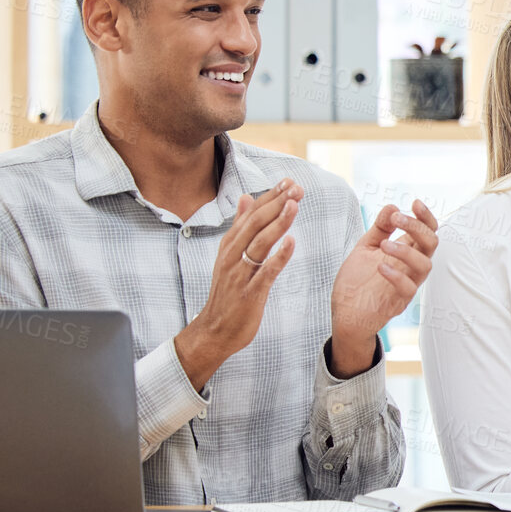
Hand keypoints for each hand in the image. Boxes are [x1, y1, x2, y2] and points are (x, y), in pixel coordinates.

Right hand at [174, 180, 302, 388]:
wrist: (214, 330)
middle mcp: (232, 256)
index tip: (288, 181)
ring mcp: (240, 274)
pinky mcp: (250, 293)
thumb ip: (239, 227)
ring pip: (260, 243)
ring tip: (294, 205)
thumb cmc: (228, 292)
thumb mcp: (229, 255)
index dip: (269, 197)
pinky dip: (278, 256)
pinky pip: (265, 272)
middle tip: (296, 187)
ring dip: (278, 223)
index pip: (251, 215)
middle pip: (256, 225)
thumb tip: (246, 198)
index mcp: (230, 246)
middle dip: (276, 204)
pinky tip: (292, 242)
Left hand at [329, 200, 440, 377]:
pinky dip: (396, 275)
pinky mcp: (399, 301)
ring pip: (425, 265)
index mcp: (406, 252)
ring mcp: (407, 284)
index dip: (426, 217)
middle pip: (431, 243)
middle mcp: (410, 267)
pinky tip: (379, 267)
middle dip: (417, 227)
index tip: (414, 203)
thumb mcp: (365, 248)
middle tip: (397, 219)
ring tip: (385, 245)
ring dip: (407, 251)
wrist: (344, 313)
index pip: (427, 231)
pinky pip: (409, 288)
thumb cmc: (357, 282)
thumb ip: (379, 228)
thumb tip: (392, 207)